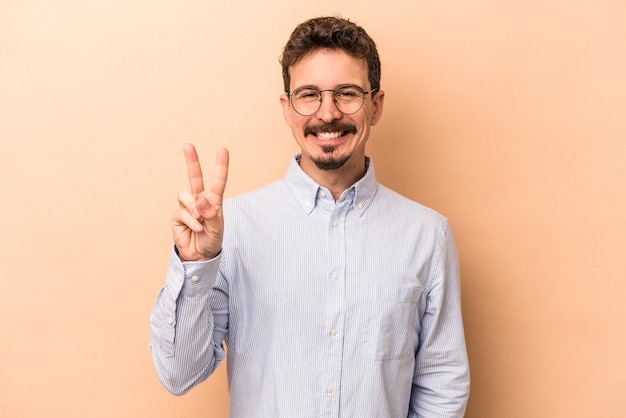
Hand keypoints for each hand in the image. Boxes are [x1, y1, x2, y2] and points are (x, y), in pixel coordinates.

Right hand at [172, 144, 228, 260]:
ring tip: (200, 219)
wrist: (200, 255)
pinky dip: (191, 220)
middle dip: (192, 161)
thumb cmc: (211, 239)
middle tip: (188, 145)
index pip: (218, 180)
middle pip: (195, 177)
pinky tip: (196, 228)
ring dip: (193, 206)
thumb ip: (212, 213)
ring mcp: (188, 207)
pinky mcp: (178, 216)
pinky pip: (182, 212)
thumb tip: (202, 199)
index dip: (221, 165)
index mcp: (213, 200)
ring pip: (185, 195)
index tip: (222, 150)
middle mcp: (200, 200)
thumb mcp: (218, 227)